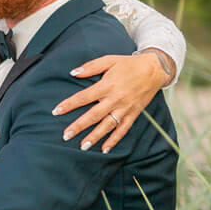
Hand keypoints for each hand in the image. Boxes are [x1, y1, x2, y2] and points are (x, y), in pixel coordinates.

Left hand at [52, 51, 168, 152]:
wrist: (154, 70)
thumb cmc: (129, 64)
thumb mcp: (109, 60)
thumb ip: (91, 67)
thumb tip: (73, 72)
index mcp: (107, 85)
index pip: (83, 97)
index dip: (69, 104)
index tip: (56, 111)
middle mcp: (115, 99)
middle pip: (94, 115)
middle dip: (79, 126)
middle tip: (65, 136)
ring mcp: (125, 108)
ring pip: (107, 126)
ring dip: (95, 137)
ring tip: (83, 146)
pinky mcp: (133, 114)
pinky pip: (123, 129)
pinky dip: (114, 140)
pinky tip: (104, 149)